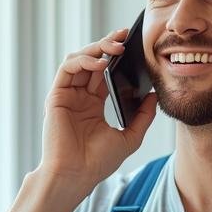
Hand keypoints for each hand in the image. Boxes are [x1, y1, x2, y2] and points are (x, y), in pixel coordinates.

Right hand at [37, 26, 158, 195]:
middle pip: (92, 60)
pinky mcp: (57, 96)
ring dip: (97, 48)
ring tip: (115, 47)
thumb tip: (154, 95)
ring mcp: (67, 95)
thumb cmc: (97, 162)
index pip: (105, 72)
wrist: (76, 176)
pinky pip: (68, 68)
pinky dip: (84, 60)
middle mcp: (79, 97)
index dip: (117, 57)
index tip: (133, 45)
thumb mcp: (130, 137)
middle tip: (124, 36)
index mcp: (93, 105)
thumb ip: (143, 116)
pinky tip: (100, 62)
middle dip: (108, 44)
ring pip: (79, 59)